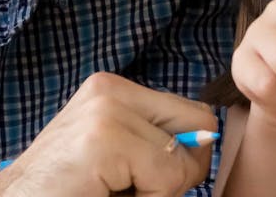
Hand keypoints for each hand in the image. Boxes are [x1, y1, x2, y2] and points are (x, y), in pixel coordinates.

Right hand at [0, 72, 216, 196]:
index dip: (183, 156)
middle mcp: (111, 89)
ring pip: (184, 159)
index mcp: (114, 89)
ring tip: (111, 190)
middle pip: (200, 124)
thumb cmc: (66, 189)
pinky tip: (104, 194)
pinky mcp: (105, 138)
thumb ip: (157, 140)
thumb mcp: (117, 155)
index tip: (143, 178)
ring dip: (159, 191)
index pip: (191, 113)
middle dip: (180, 169)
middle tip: (131, 188)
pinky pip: (167, 177)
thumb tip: (210, 140)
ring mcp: (107, 110)